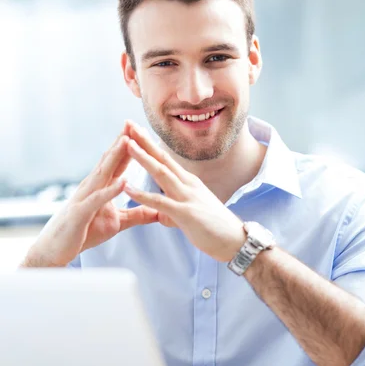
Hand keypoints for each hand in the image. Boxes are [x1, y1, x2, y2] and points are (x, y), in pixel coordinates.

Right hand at [22, 123, 158, 266]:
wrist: (57, 250)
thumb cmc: (84, 233)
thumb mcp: (117, 223)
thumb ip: (136, 214)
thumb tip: (158, 211)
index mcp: (100, 187)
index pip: (117, 162)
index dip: (130, 146)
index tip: (143, 130)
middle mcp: (91, 187)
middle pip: (109, 161)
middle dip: (122, 141)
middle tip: (133, 122)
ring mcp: (85, 198)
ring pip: (102, 174)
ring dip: (115, 157)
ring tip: (128, 141)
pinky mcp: (80, 213)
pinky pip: (97, 199)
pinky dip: (111, 190)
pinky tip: (123, 181)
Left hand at [124, 123, 245, 262]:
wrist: (236, 241)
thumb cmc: (216, 227)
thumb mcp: (193, 211)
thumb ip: (175, 208)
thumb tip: (162, 213)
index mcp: (189, 182)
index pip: (165, 159)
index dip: (149, 144)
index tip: (135, 131)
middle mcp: (188, 184)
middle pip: (162, 158)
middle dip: (143, 141)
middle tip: (128, 124)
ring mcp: (187, 197)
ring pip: (161, 173)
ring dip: (143, 158)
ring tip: (126, 144)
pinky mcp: (186, 214)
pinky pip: (160, 202)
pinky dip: (143, 195)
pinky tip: (128, 188)